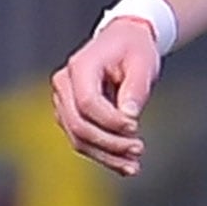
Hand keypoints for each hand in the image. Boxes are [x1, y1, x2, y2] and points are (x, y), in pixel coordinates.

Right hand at [49, 13, 162, 175]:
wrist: (124, 40)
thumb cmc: (134, 48)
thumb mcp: (143, 63)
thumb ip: (135, 89)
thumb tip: (128, 117)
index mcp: (80, 66)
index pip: (87, 102)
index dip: (111, 121)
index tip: (135, 127)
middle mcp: (64, 84)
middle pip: (78, 124)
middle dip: (109, 143)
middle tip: (138, 149)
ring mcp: (63, 101)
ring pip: (78, 138)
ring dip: (106, 155)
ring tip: (133, 164)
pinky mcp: (71, 115)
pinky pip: (82, 140)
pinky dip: (103, 154)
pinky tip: (124, 165)